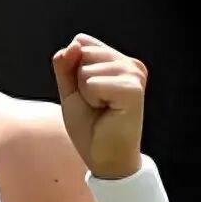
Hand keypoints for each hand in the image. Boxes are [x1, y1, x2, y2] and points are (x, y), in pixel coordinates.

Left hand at [51, 33, 146, 177]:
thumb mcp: (70, 90)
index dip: (73, 72)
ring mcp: (134, 74)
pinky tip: (107, 112)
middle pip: (82, 53)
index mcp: (119, 60)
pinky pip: (92, 83)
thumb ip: (65, 64)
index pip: (80, 43)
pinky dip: (90, 100)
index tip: (89, 95)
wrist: (105, 158)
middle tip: (95, 105)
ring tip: (102, 109)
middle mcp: (130, 63)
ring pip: (85, 69)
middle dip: (78, 83)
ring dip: (85, 94)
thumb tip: (74, 43)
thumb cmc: (90, 126)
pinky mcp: (133, 89)